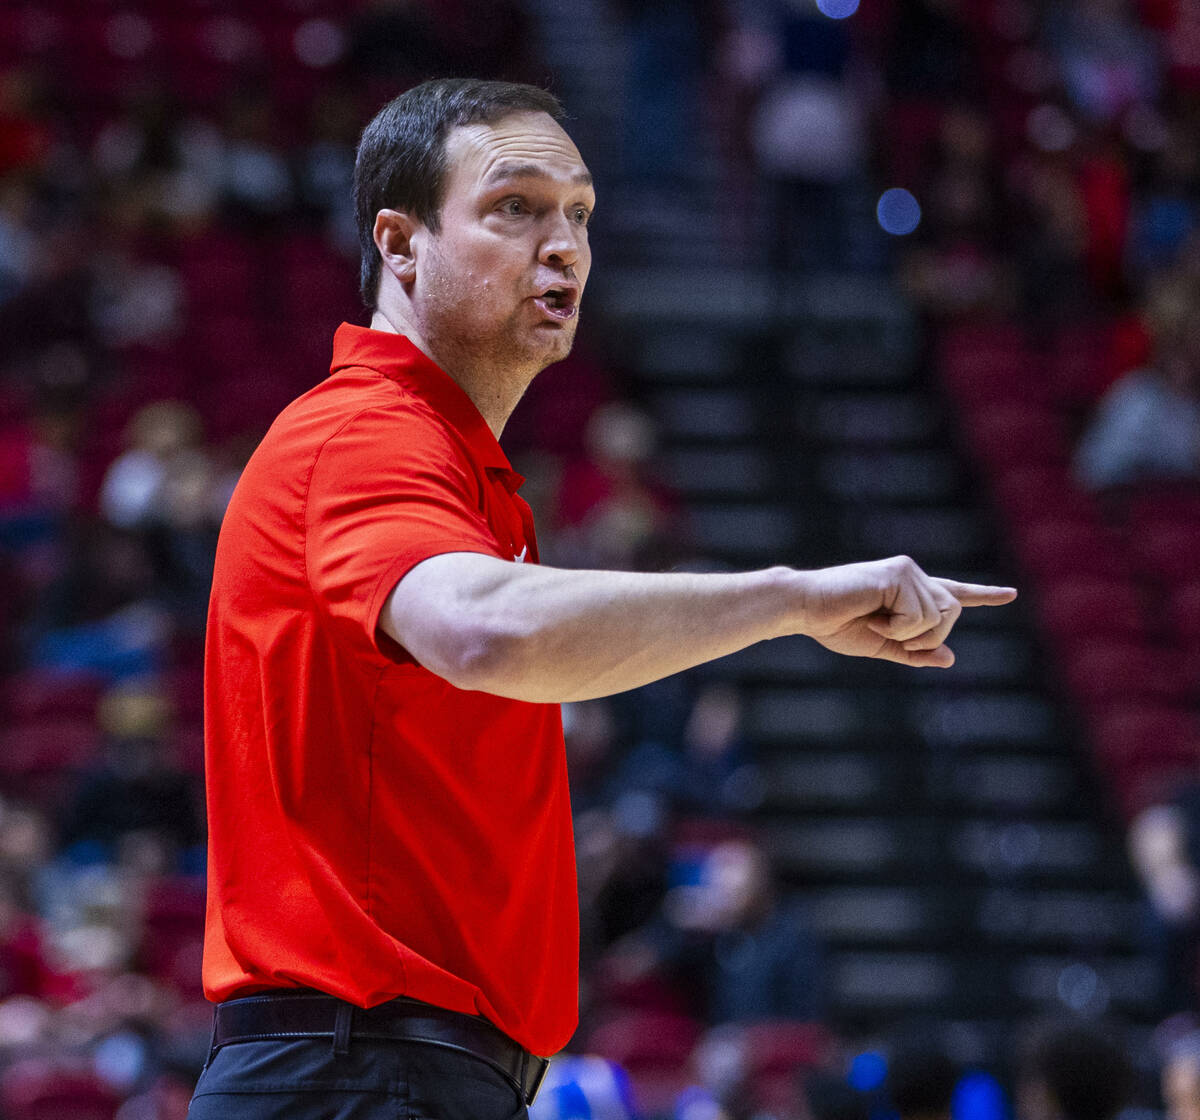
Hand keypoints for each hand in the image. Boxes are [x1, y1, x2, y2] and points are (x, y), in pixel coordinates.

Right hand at [799, 555, 1016, 666]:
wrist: (804, 608)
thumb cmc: (834, 624)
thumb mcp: (880, 646)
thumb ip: (915, 652)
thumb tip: (950, 658)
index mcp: (909, 592)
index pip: (953, 593)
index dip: (983, 595)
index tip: (1010, 594)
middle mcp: (913, 576)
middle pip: (952, 613)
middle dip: (927, 637)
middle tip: (888, 635)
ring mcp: (907, 571)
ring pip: (939, 617)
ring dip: (908, 634)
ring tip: (875, 623)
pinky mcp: (897, 573)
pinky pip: (919, 615)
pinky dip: (897, 628)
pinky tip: (871, 617)